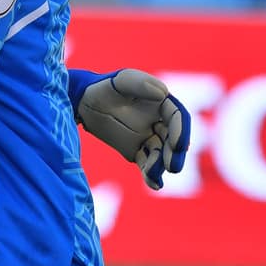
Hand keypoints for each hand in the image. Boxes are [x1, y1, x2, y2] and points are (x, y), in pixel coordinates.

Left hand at [75, 69, 190, 189]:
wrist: (84, 103)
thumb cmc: (103, 87)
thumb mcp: (121, 81)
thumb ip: (140, 83)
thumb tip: (163, 93)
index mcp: (160, 102)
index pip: (177, 117)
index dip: (181, 131)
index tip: (178, 145)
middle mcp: (158, 121)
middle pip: (173, 139)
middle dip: (175, 153)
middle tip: (172, 167)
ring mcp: (148, 137)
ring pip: (161, 154)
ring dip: (160, 165)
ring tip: (153, 175)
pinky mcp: (136, 151)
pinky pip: (147, 164)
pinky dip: (151, 175)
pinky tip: (154, 184)